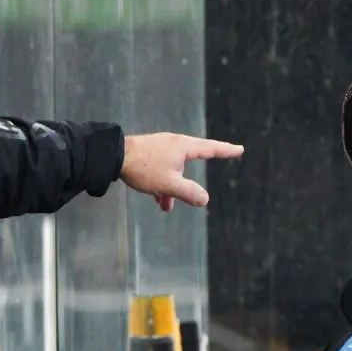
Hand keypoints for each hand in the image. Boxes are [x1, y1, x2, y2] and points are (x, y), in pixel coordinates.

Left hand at [120, 133, 243, 211]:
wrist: (112, 156)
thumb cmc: (142, 168)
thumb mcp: (169, 184)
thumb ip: (188, 192)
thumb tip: (204, 199)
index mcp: (183, 146)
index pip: (210, 148)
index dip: (225, 151)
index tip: (239, 149)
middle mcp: (173, 143)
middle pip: (190, 161)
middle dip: (190, 181)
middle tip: (199, 186)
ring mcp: (159, 147)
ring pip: (172, 170)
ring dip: (172, 188)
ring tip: (166, 206)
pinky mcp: (147, 153)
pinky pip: (160, 169)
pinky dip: (161, 183)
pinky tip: (156, 199)